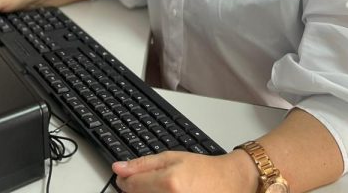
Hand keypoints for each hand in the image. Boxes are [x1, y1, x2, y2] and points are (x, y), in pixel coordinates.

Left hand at [112, 150, 254, 192]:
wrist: (228, 182)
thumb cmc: (204, 170)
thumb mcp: (172, 158)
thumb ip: (142, 164)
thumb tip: (118, 168)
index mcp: (168, 183)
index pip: (130, 186)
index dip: (126, 181)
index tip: (127, 178)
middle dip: (137, 190)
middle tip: (150, 183)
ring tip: (162, 189)